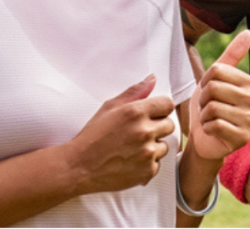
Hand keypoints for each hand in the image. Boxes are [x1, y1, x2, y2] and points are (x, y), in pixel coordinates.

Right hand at [62, 74, 177, 194]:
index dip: (160, 109)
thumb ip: (134, 92)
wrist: (79, 167)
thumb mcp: (109, 107)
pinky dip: (147, 163)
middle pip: (170, 124)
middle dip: (157, 127)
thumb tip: (152, 79)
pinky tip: (131, 160)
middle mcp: (144, 131)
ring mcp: (147, 153)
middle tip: (138, 132)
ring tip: (132, 148)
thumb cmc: (92, 137)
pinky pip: (158, 163)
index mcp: (135, 112)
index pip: (168, 104)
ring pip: (165, 145)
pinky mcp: (148, 171)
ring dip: (153, 146)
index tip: (152, 114)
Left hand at [189, 31, 249, 160]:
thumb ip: (231, 55)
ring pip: (213, 107)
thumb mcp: (215, 78)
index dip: (204, 82)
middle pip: (213, 88)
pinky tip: (213, 132)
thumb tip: (249, 32)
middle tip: (207, 108)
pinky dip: (207, 128)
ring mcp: (249, 120)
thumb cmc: (208, 106)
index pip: (216, 70)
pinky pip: (215, 125)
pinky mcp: (242, 138)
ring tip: (210, 120)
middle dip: (202, 100)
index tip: (208, 93)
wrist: (203, 138)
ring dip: (204, 115)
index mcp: (248, 82)